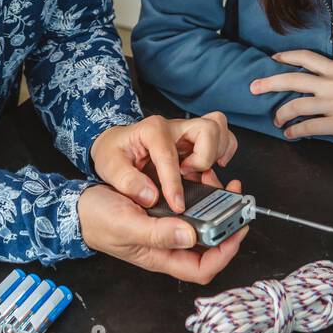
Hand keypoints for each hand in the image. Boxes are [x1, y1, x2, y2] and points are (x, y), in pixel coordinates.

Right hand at [78, 170, 247, 282]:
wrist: (80, 206)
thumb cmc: (98, 220)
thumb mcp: (126, 225)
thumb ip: (157, 234)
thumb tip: (190, 235)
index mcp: (161, 257)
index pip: (202, 268)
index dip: (224, 254)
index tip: (236, 230)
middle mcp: (169, 246)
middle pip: (209, 248)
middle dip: (227, 227)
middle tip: (237, 203)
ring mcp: (168, 231)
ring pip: (203, 228)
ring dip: (217, 210)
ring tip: (224, 188)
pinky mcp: (165, 214)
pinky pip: (191, 211)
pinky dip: (202, 198)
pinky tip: (203, 181)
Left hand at [90, 112, 236, 213]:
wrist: (116, 144)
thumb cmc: (113, 152)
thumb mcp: (108, 166)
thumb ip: (126, 181)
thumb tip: (150, 196)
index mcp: (152, 130)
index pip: (170, 155)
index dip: (174, 184)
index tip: (177, 205)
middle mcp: (175, 127)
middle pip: (209, 129)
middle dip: (204, 157)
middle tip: (189, 175)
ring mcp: (188, 132)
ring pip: (219, 129)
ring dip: (217, 153)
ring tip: (201, 173)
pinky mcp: (196, 141)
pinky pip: (222, 138)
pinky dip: (224, 152)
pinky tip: (209, 170)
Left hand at [249, 49, 332, 138]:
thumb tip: (324, 73)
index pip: (305, 57)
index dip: (287, 56)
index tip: (274, 59)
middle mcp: (329, 84)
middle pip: (292, 80)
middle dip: (269, 83)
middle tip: (254, 87)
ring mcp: (331, 104)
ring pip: (296, 106)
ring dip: (281, 113)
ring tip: (275, 119)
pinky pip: (309, 127)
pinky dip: (295, 131)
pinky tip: (289, 133)